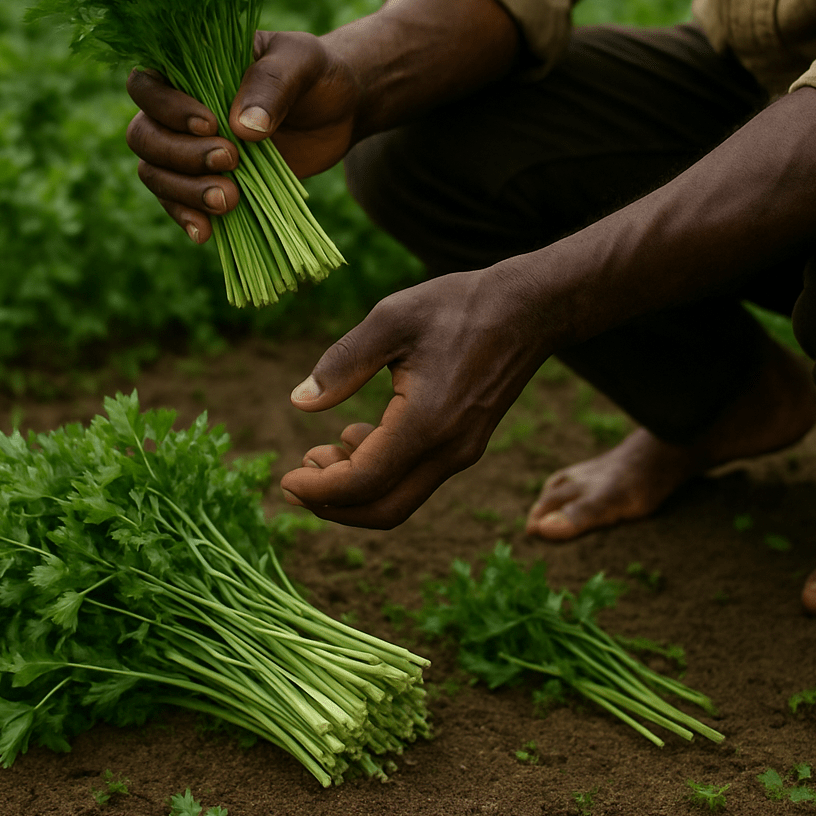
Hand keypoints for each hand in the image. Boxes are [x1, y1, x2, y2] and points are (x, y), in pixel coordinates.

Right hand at [125, 31, 359, 242]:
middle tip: (231, 160)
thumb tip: (243, 128)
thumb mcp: (302, 62)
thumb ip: (272, 84)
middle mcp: (177, 110)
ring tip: (229, 199)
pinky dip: (187, 217)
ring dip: (185, 191)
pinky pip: (178, 203)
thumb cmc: (314, 75)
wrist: (337, 112)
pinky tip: (206, 232)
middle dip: (181, 155)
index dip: (167, 108)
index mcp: (188, 68)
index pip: (146, 86)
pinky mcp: (207, 183)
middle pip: (144, 137)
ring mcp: (189, 150)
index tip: (211, 123)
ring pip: (155, 173)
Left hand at [280, 263, 552, 527]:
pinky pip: (417, 479)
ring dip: (355, 490)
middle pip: (384, 509)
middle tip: (296, 478)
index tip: (285, 478)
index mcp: (427, 422)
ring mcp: (463, 452)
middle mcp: (449, 449)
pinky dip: (380, 474)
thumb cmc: (459, 305)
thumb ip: (343, 363)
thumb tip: (299, 403)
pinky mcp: (467, 444)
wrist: (530, 309)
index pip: (363, 482)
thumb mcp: (391, 319)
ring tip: (319, 453)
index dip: (318, 491)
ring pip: (401, 499)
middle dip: (333, 505)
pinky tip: (357, 435)